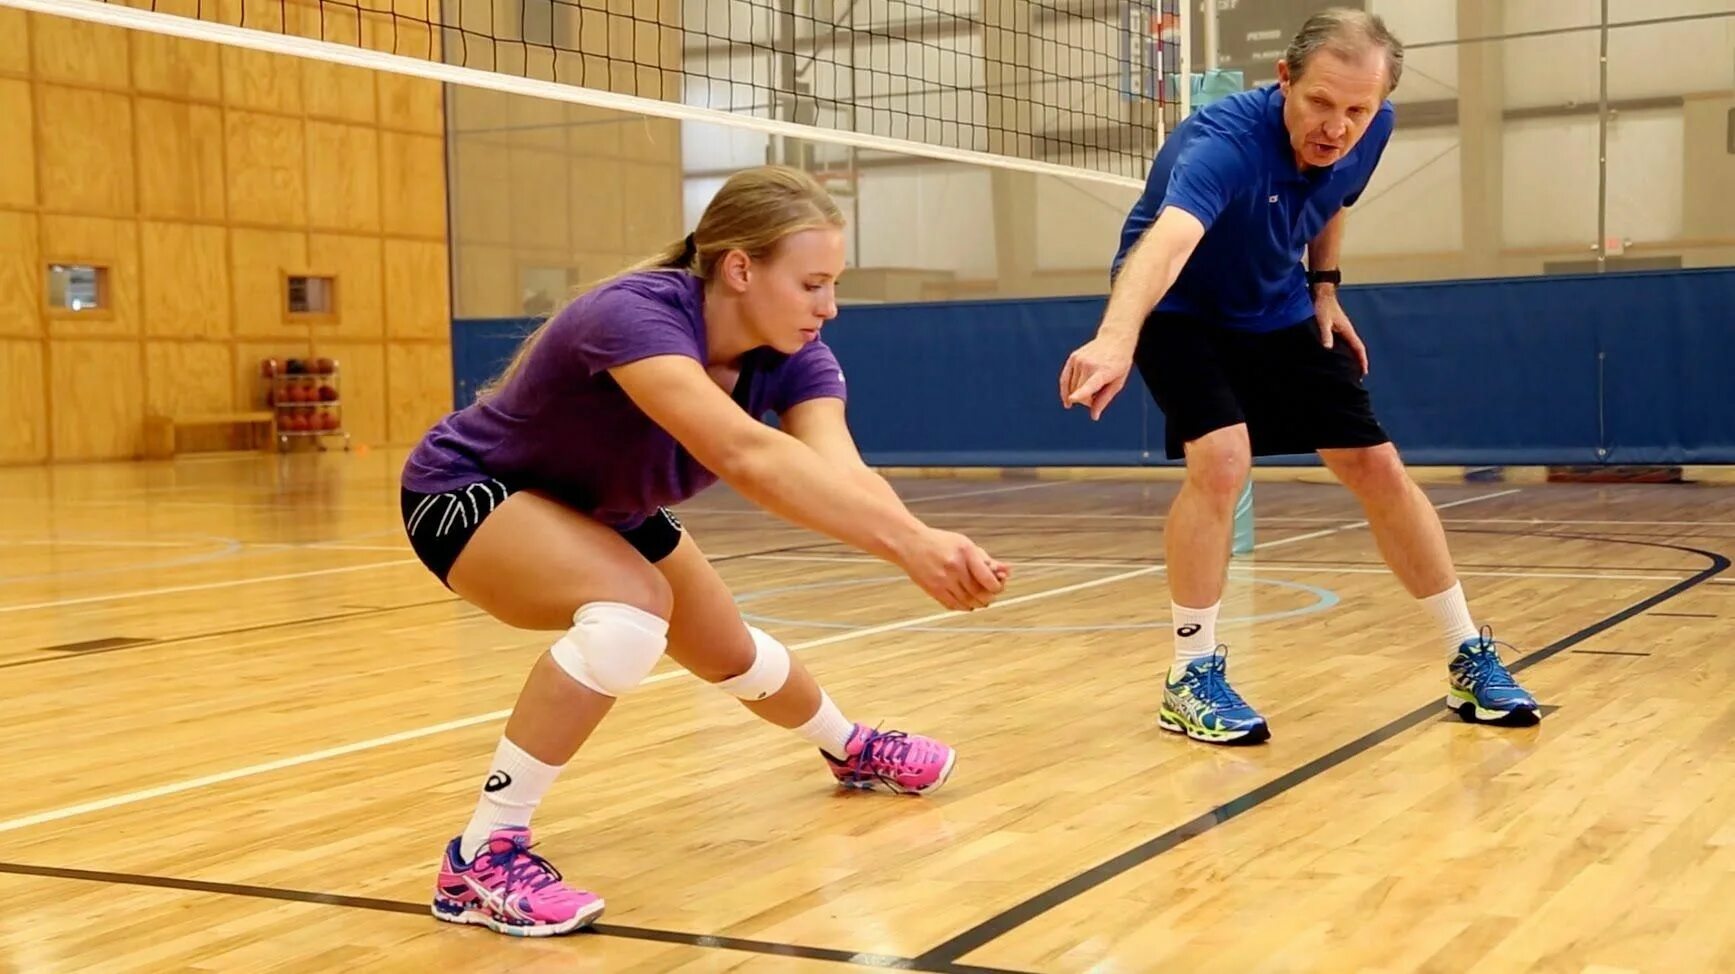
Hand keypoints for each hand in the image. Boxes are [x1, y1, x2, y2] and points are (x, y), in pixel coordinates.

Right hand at [894, 528, 1009, 611]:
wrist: (910, 544)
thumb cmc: (940, 542)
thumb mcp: (965, 544)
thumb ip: (986, 559)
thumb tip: (1007, 571)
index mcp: (965, 552)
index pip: (988, 578)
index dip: (997, 587)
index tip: (998, 586)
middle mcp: (954, 567)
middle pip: (979, 592)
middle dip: (989, 597)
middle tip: (991, 595)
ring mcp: (942, 580)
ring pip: (967, 601)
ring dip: (978, 603)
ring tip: (981, 600)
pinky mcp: (933, 589)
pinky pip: (953, 605)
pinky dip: (964, 607)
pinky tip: (968, 604)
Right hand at [1059, 334, 1134, 420]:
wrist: (1115, 339)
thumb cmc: (1119, 364)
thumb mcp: (1118, 383)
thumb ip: (1104, 399)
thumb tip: (1094, 416)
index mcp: (1104, 372)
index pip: (1090, 384)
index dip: (1081, 394)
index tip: (1072, 399)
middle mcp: (1089, 365)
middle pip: (1079, 393)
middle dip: (1086, 400)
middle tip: (1096, 398)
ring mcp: (1079, 360)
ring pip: (1072, 388)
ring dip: (1079, 394)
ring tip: (1091, 389)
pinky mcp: (1072, 358)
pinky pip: (1064, 379)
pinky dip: (1066, 390)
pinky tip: (1068, 400)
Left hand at [1313, 287, 1367, 375]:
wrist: (1322, 294)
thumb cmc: (1323, 307)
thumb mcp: (1323, 321)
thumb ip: (1325, 334)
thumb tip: (1328, 348)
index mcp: (1347, 330)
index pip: (1358, 348)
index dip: (1362, 361)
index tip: (1364, 373)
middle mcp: (1347, 331)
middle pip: (1357, 350)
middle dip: (1359, 363)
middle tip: (1358, 377)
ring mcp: (1343, 330)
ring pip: (1350, 347)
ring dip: (1352, 358)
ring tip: (1350, 371)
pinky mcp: (1337, 329)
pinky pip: (1344, 344)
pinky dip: (1344, 353)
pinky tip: (1339, 358)